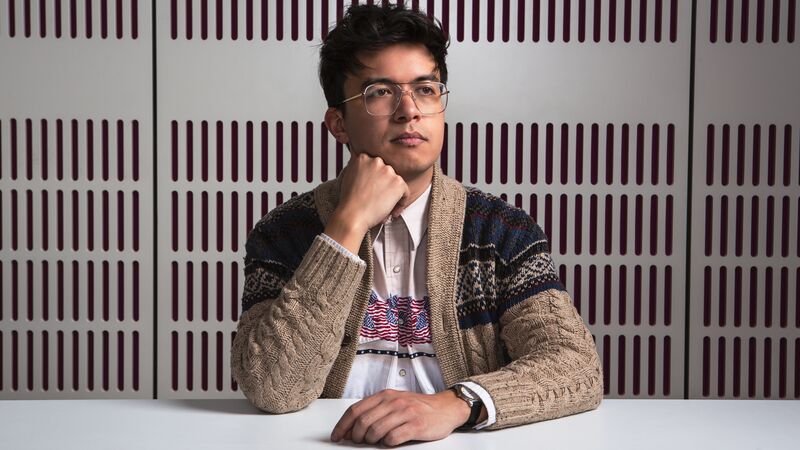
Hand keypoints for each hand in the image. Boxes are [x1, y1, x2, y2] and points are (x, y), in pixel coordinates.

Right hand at [324, 153, 410, 253]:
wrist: (353, 214)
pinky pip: (405, 192)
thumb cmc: (350, 202)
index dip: (376, 181)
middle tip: (377, 200)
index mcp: (363, 158)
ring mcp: (388, 171)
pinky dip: (401, 203)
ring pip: (396, 183)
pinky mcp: (398, 182)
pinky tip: (391, 211)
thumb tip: (367, 173)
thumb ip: (360, 170)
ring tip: (382, 208)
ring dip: (392, 196)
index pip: (376, 167)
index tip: (373, 190)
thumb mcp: (348, 177)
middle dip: (384, 187)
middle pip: (386, 174)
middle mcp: (376, 161)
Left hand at [330, 389, 469, 446]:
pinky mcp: (416, 425)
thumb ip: (376, 410)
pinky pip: (393, 438)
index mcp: (385, 396)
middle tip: (356, 442)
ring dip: (370, 441)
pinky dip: (387, 443)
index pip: (356, 410)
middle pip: (363, 421)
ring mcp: (405, 413)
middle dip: (355, 435)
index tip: (337, 436)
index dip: (343, 425)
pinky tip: (389, 442)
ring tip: (374, 443)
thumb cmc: (418, 407)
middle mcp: (393, 402)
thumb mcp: (395, 402)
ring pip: (375, 430)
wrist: (446, 408)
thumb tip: (353, 426)